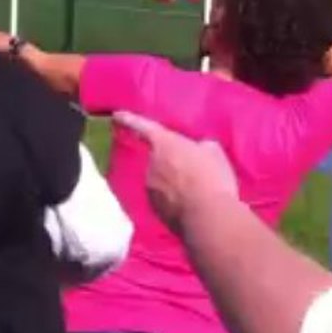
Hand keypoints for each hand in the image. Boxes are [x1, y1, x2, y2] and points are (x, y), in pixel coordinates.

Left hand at [112, 112, 237, 232]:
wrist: (207, 217)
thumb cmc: (211, 177)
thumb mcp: (214, 152)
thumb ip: (201, 146)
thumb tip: (199, 148)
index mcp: (164, 144)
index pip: (143, 126)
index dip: (130, 119)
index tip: (117, 115)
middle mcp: (150, 164)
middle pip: (158, 159)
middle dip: (171, 162)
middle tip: (193, 169)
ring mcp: (150, 189)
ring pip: (161, 181)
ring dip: (173, 183)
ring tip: (198, 190)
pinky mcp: (155, 210)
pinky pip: (164, 199)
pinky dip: (174, 200)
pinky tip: (193, 205)